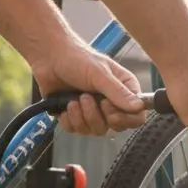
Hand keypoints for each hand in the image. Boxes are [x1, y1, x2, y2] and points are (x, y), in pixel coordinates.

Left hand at [32, 42, 146, 135]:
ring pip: (95, 131)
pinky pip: (77, 130)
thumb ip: (118, 92)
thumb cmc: (77, 59)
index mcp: (124, 92)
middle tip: (86, 98)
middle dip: (97, 116)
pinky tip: (65, 106)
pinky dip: (69, 120)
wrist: (49, 57)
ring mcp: (94, 112)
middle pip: (115, 127)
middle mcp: (112, 104)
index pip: (136, 117)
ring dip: (82, 117)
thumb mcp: (100, 74)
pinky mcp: (75, 117)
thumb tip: (139, 107)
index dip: (125, 120)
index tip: (111, 113)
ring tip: (73, 99)